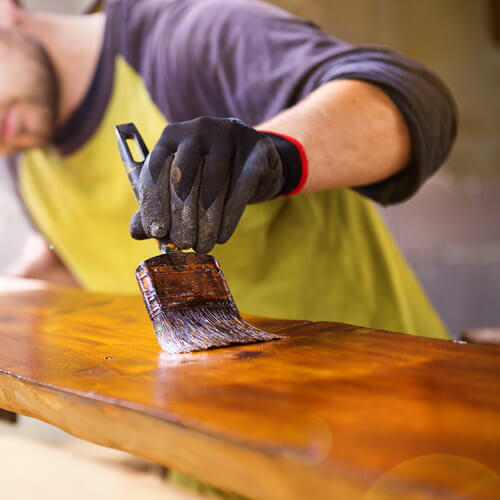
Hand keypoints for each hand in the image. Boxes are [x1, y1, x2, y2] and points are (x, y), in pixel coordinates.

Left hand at [130, 117, 293, 252]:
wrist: (256, 163)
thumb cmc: (211, 176)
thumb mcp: (182, 187)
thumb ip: (158, 206)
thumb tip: (136, 232)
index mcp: (172, 135)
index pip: (156, 168)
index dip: (154, 202)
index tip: (156, 232)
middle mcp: (198, 129)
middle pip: (183, 176)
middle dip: (181, 216)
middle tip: (183, 244)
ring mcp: (229, 134)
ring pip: (213, 184)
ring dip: (207, 221)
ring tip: (203, 246)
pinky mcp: (256, 147)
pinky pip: (241, 186)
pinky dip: (230, 216)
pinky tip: (223, 236)